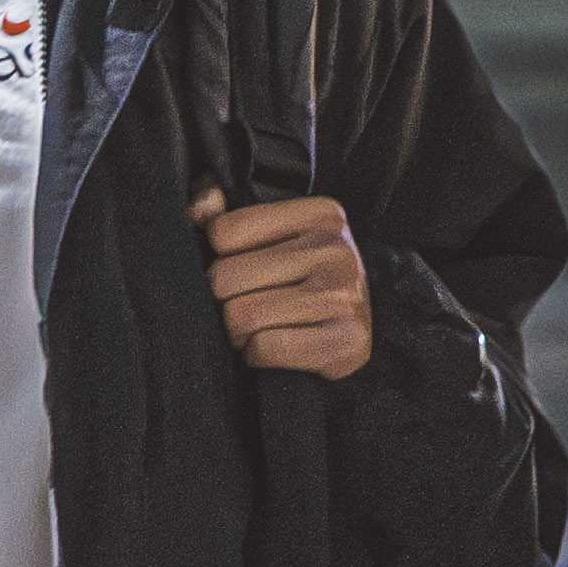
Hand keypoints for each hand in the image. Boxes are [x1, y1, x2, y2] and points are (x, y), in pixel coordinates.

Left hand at [189, 188, 371, 380]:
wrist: (369, 329)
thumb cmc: (310, 280)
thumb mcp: (279, 236)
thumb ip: (229, 215)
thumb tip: (199, 210)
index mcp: (320, 214)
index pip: (224, 232)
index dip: (222, 258)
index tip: (246, 268)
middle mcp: (335, 250)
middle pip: (225, 278)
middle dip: (226, 301)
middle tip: (249, 305)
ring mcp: (343, 296)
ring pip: (239, 317)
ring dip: (238, 333)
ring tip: (261, 328)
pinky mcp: (344, 341)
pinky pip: (263, 349)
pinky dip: (256, 356)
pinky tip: (275, 347)